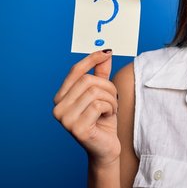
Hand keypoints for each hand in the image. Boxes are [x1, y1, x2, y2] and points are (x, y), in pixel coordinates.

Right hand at [53, 50, 119, 166]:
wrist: (106, 148)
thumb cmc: (103, 121)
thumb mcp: (103, 94)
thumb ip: (101, 74)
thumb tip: (105, 52)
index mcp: (61, 98)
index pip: (75, 72)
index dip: (91, 59)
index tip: (106, 52)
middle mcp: (58, 108)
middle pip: (88, 80)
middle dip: (107, 87)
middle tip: (113, 100)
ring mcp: (65, 119)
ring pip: (95, 92)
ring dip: (111, 100)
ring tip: (110, 110)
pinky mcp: (77, 128)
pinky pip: (99, 105)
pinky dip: (110, 109)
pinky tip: (107, 118)